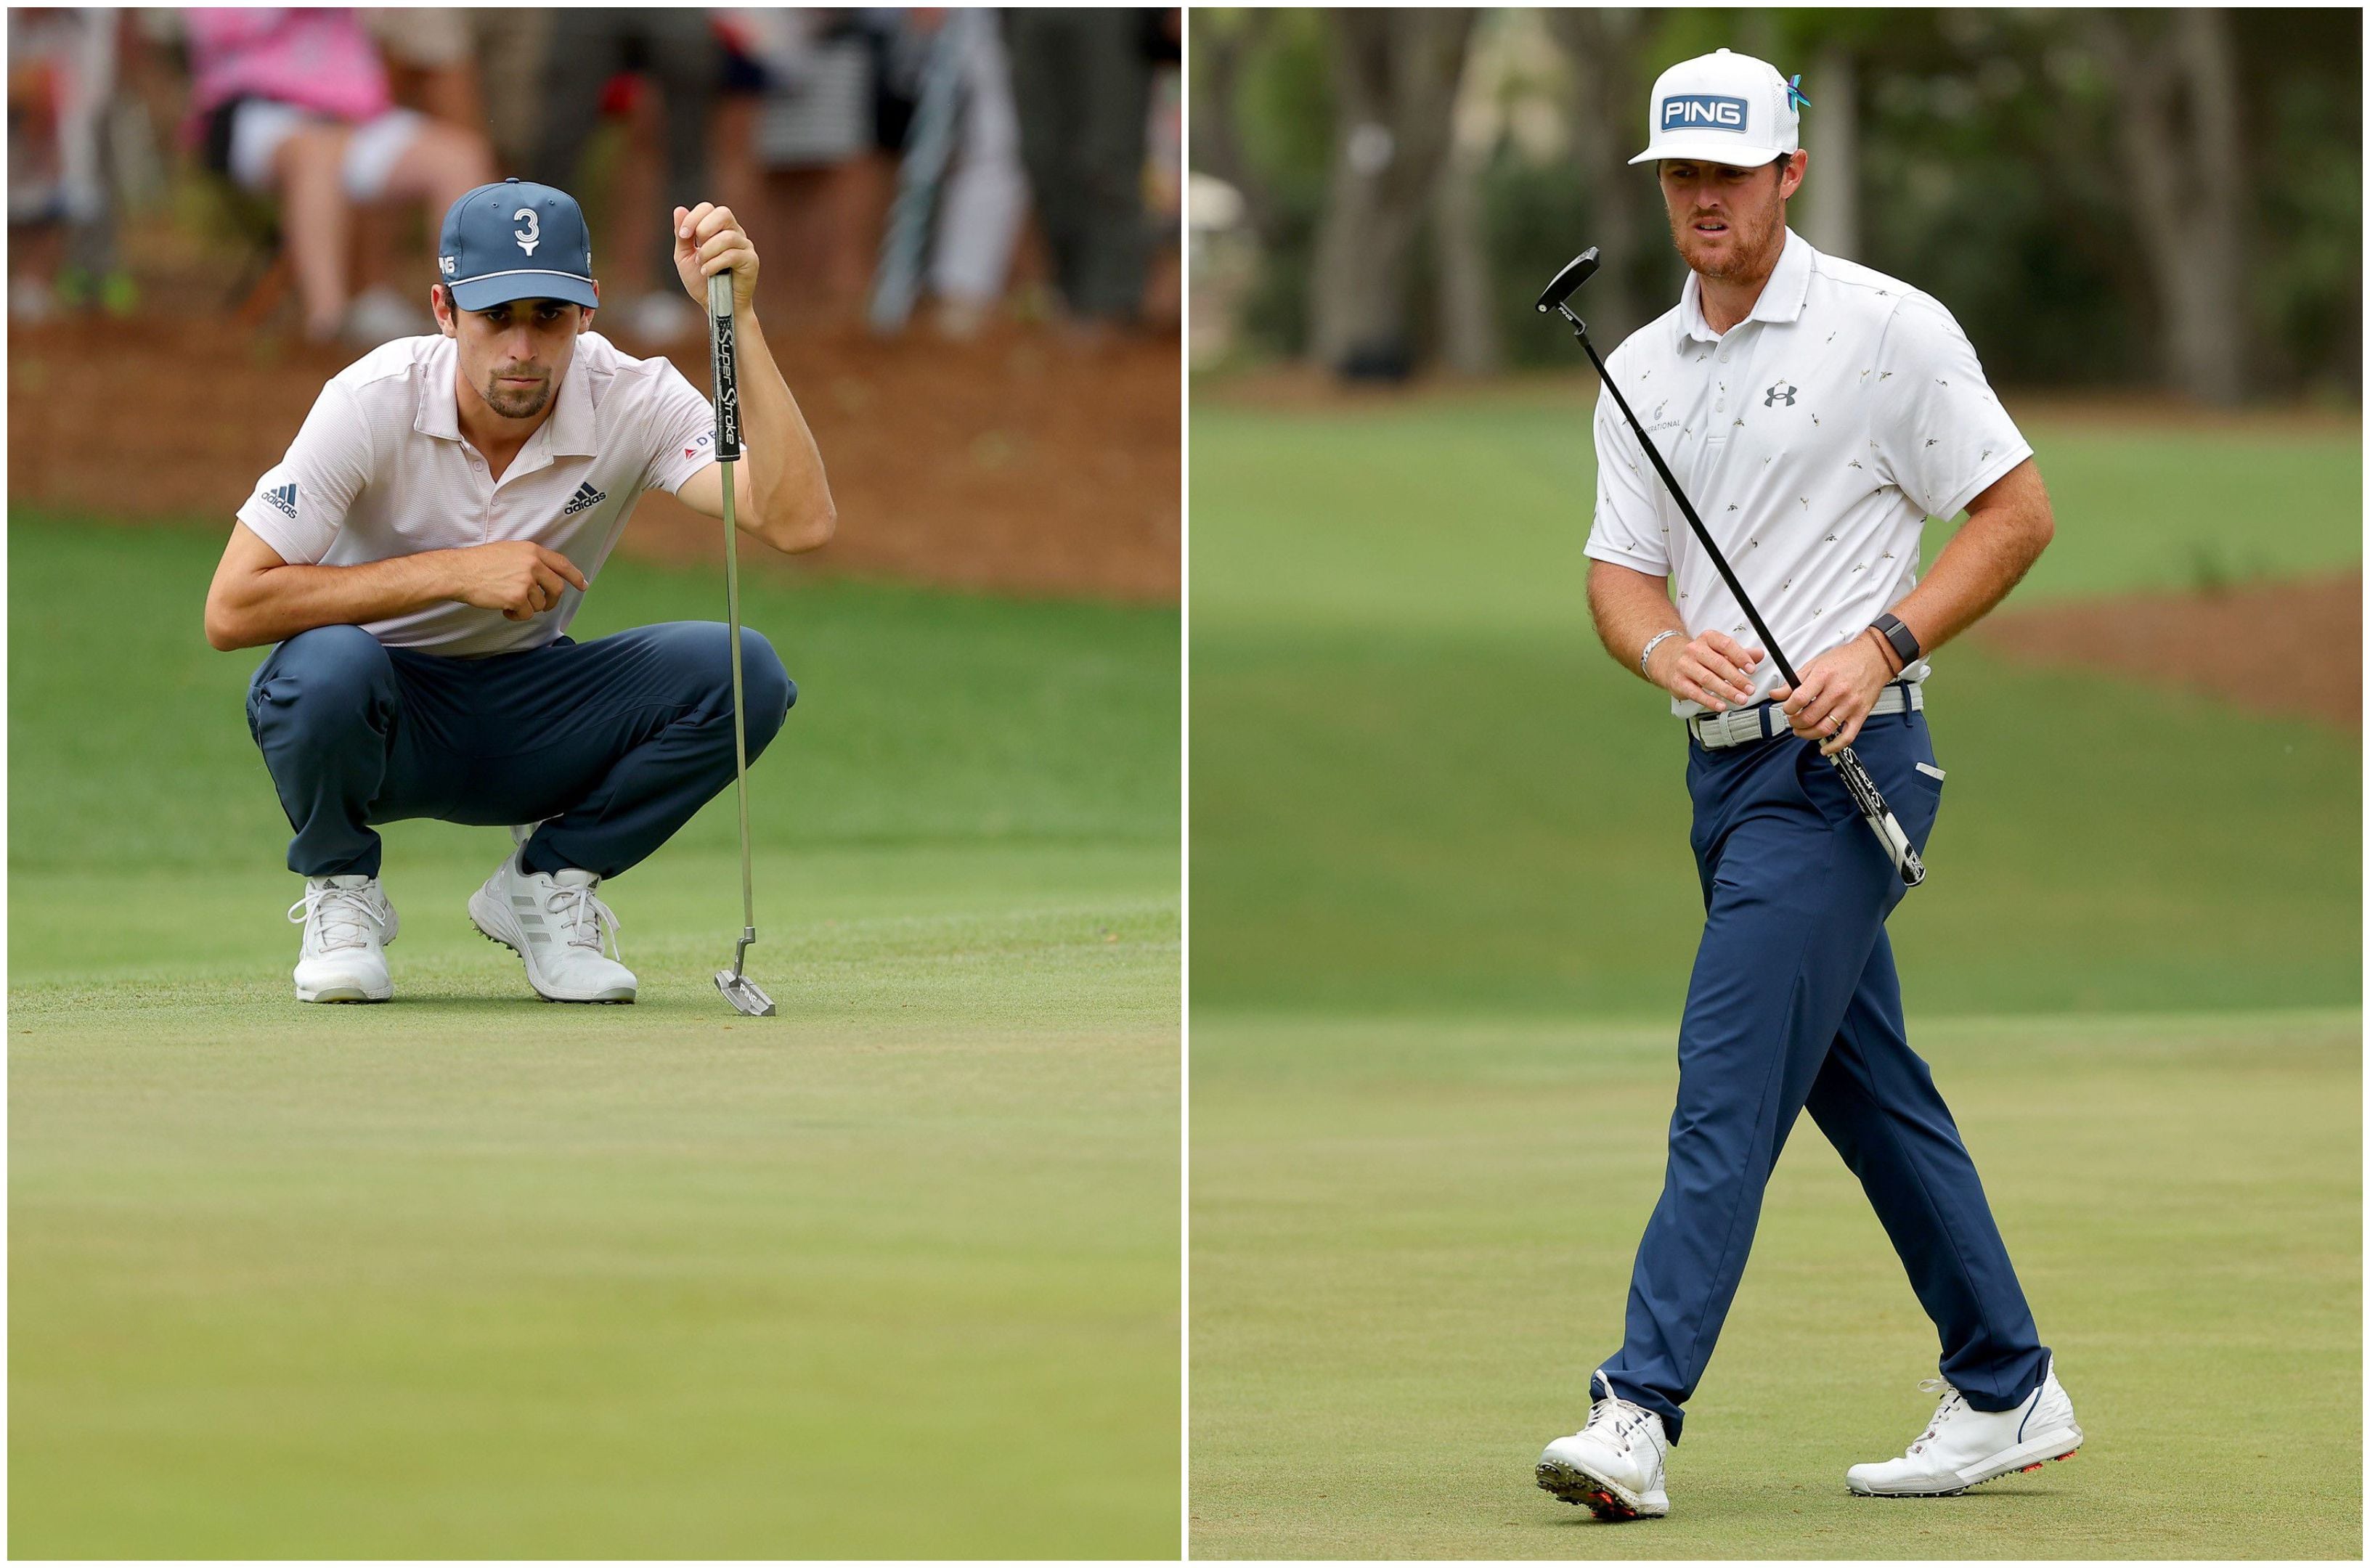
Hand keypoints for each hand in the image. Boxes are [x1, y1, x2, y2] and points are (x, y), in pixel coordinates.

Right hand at [445, 541, 588, 620]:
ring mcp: (526, 581)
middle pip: (557, 588)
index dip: (575, 576)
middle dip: (552, 601)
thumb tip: (544, 575)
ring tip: (510, 603)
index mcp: (532, 550)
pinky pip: (527, 614)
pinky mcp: (517, 597)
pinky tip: (504, 609)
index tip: (583, 585)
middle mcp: (532, 563)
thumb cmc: (480, 563)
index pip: (562, 564)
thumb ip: (529, 560)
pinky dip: (517, 615)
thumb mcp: (509, 551)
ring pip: (540, 603)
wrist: (459, 572)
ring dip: (528, 608)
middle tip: (545, 606)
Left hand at [673, 202, 757, 314]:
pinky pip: (733, 255)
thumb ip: (682, 235)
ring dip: (708, 252)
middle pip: (723, 213)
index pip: (708, 208)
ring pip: (727, 237)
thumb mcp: (685, 256)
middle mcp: (734, 233)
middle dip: (704, 229)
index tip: (683, 235)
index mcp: (718, 228)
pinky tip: (708, 273)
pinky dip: (715, 264)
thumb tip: (679, 209)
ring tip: (701, 265)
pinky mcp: (751, 261)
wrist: (715, 306)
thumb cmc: (701, 281)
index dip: (693, 218)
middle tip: (697, 247)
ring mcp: (745, 246)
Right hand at [1651, 630, 1764, 711]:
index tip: (1751, 669)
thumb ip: (1740, 654)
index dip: (1740, 657)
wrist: (1669, 660)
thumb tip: (1759, 655)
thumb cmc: (1699, 656)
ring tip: (1740, 699)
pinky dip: (1710, 700)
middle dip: (1737, 678)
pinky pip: (1695, 693)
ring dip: (1727, 691)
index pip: (1726, 645)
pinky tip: (1721, 705)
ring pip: (1708, 679)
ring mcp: (1684, 665)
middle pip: (1719, 664)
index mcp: (1708, 638)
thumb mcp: (1719, 651)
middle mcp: (1694, 650)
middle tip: (1749, 689)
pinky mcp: (1678, 682)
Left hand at [1771, 633, 1895, 754]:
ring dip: (1808, 734)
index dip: (1787, 708)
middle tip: (1793, 720)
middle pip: (1809, 717)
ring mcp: (1850, 704)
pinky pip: (1847, 737)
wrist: (1874, 658)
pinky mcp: (1860, 714)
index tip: (1787, 708)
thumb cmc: (1846, 660)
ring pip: (1824, 729)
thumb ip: (1794, 681)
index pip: (1799, 699)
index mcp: (1824, 677)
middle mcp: (1838, 691)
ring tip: (1803, 730)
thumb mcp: (1816, 664)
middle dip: (1795, 723)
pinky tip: (1825, 748)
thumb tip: (1776, 694)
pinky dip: (1834, 746)